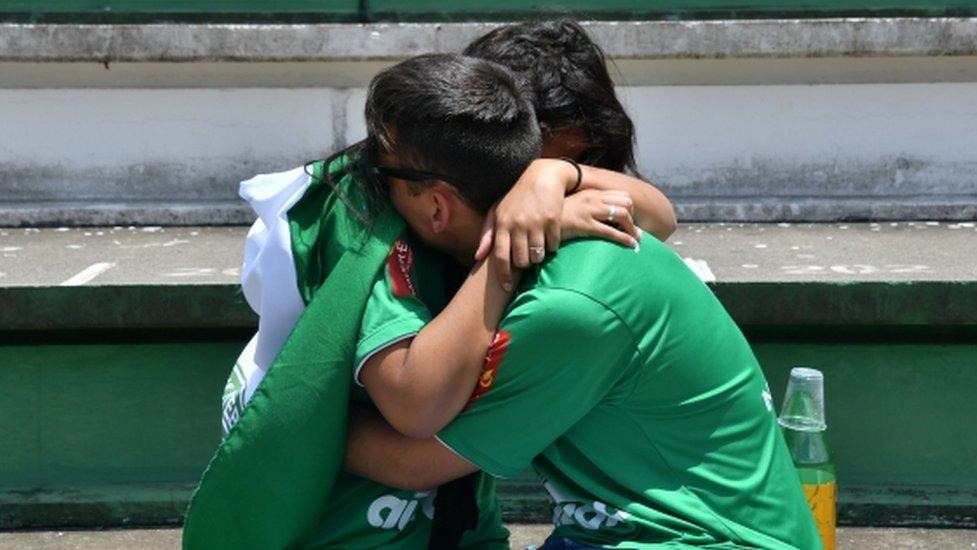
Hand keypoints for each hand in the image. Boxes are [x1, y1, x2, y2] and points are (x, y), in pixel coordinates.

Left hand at [474, 159, 573, 289]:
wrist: (542, 176)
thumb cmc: (516, 196)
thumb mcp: (498, 211)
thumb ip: (487, 234)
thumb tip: (478, 256)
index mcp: (502, 223)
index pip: (500, 257)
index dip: (503, 275)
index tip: (506, 287)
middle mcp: (518, 224)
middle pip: (521, 260)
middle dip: (524, 265)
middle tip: (526, 259)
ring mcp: (536, 222)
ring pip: (537, 256)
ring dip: (538, 257)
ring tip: (537, 250)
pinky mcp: (553, 220)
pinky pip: (552, 246)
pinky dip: (551, 247)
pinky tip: (548, 238)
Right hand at [561, 189, 639, 248]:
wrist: (537, 220)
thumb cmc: (555, 216)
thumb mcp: (573, 207)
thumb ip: (586, 207)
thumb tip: (598, 217)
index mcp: (591, 193)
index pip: (621, 195)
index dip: (630, 208)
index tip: (629, 221)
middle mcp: (592, 199)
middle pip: (626, 203)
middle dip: (633, 218)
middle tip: (634, 232)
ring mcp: (589, 211)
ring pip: (622, 215)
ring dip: (632, 229)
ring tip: (635, 240)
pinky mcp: (585, 224)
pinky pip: (611, 231)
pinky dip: (625, 239)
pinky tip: (631, 245)